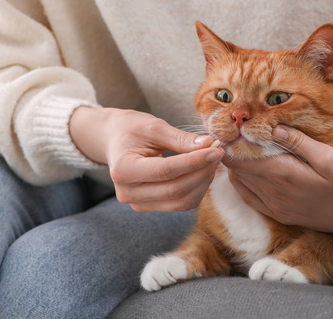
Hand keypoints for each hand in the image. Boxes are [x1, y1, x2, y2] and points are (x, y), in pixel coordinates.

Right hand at [69, 107, 224, 211]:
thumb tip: (208, 145)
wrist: (114, 141)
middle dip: (202, 171)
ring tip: (211, 160)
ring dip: (202, 182)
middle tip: (217, 152)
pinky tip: (202, 171)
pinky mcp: (148, 207)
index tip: (216, 149)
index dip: (195, 161)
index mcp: (123, 169)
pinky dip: (196, 189)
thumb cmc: (132, 130)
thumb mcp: (154, 126)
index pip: (166, 170)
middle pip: (175, 190)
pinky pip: (180, 204)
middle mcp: (127, 192)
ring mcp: (137, 203)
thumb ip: (181, 138)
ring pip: (181, 201)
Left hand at [223, 125, 332, 242]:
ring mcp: (274, 206)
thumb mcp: (328, 157)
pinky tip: (241, 171)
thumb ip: (297, 142)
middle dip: (231, 150)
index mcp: (283, 175)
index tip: (231, 126)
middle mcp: (272, 193)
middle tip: (232, 131)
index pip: (240, 157)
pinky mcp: (278, 214)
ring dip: (235, 165)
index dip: (230, 141)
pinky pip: (249, 198)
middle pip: (237, 169)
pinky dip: (241, 182)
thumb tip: (271, 127)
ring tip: (236, 146)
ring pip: (240, 182)